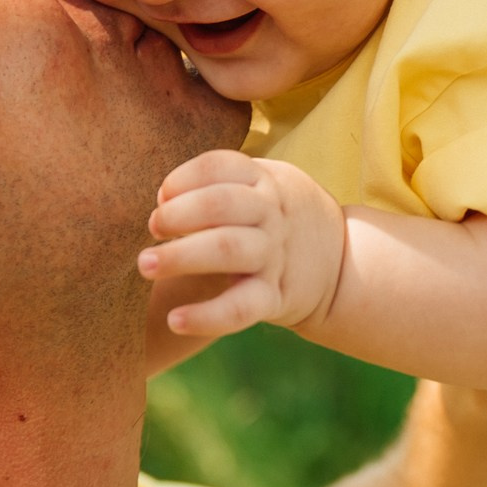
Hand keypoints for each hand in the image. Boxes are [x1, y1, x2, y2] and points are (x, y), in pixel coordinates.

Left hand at [138, 150, 346, 337]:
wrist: (341, 263)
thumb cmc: (278, 218)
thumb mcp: (265, 184)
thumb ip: (219, 183)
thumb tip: (161, 197)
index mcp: (264, 181)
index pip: (220, 166)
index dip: (184, 178)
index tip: (162, 195)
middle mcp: (271, 214)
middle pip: (221, 204)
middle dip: (177, 213)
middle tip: (151, 227)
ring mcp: (274, 255)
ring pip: (227, 249)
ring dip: (181, 256)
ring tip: (145, 265)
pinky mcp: (275, 297)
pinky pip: (240, 308)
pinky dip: (206, 316)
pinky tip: (174, 320)